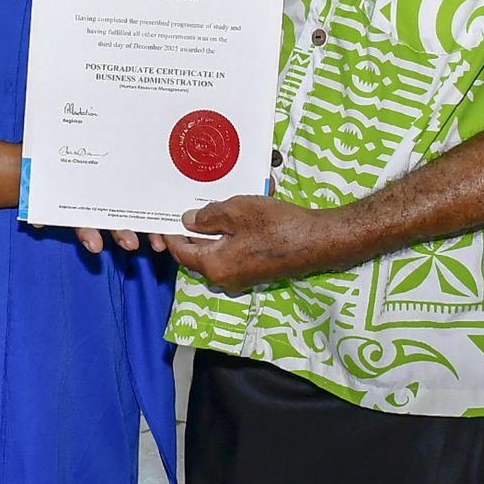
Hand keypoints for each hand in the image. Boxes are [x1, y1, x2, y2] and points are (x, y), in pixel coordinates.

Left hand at [164, 195, 352, 292]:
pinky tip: (236, 217)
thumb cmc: (276, 225)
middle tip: (190, 205)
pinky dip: (229, 237)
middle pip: (196, 254)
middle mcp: (224, 279)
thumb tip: (188, 221)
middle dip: (192, 230)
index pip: (180, 251)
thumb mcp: (236, 211)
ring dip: (213, 232)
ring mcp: (241, 278)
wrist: (317, 241)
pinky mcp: (255, 272)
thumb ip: (207, 216)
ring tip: (215, 206)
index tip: (166, 215)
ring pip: (215, 252)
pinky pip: (232, 254)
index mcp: (214, 267)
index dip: (171, 232)